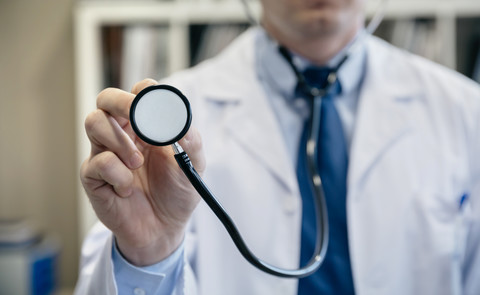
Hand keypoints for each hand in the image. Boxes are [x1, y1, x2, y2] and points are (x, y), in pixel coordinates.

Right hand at [80, 79, 204, 265]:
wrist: (164, 228)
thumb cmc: (177, 192)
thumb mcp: (194, 166)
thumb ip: (191, 141)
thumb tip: (181, 123)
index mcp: (148, 125)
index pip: (140, 93)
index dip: (146, 92)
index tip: (158, 105)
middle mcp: (124, 133)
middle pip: (107, 99)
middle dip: (122, 103)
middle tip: (138, 117)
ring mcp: (105, 152)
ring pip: (94, 121)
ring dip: (118, 139)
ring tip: (137, 162)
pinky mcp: (94, 176)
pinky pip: (97, 162)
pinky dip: (118, 175)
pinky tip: (128, 190)